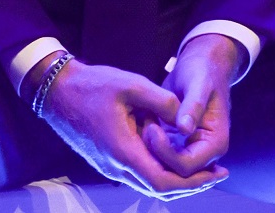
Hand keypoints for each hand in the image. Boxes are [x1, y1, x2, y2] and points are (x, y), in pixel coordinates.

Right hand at [42, 58, 227, 199]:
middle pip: (160, 189)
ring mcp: (110, 167)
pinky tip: (174, 157)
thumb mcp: (130, 84)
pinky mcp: (107, 160)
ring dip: (178, 180)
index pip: (163, 182)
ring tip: (203, 169)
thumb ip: (161, 100)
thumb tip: (185, 115)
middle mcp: (117, 167)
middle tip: (217, 175)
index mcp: (123, 152)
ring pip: (149, 184)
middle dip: (192, 185)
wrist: (57, 92)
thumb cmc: (92, 86)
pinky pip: (140, 174)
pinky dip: (161, 171)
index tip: (215, 173)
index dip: (193, 182)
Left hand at [144, 34, 236, 180]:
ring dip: (151, 151)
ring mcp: (191, 150)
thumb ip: (194, 106)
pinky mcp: (178, 143)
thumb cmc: (203, 71)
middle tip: (144, 127)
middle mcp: (205, 153)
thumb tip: (185, 129)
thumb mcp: (199, 83)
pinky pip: (162, 154)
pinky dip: (150, 144)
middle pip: (176, 172)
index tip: (152, 129)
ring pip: (167, 166)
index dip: (167, 154)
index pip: (187, 166)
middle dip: (156, 155)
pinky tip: (143, 124)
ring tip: (142, 123)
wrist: (201, 65)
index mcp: (215, 143)